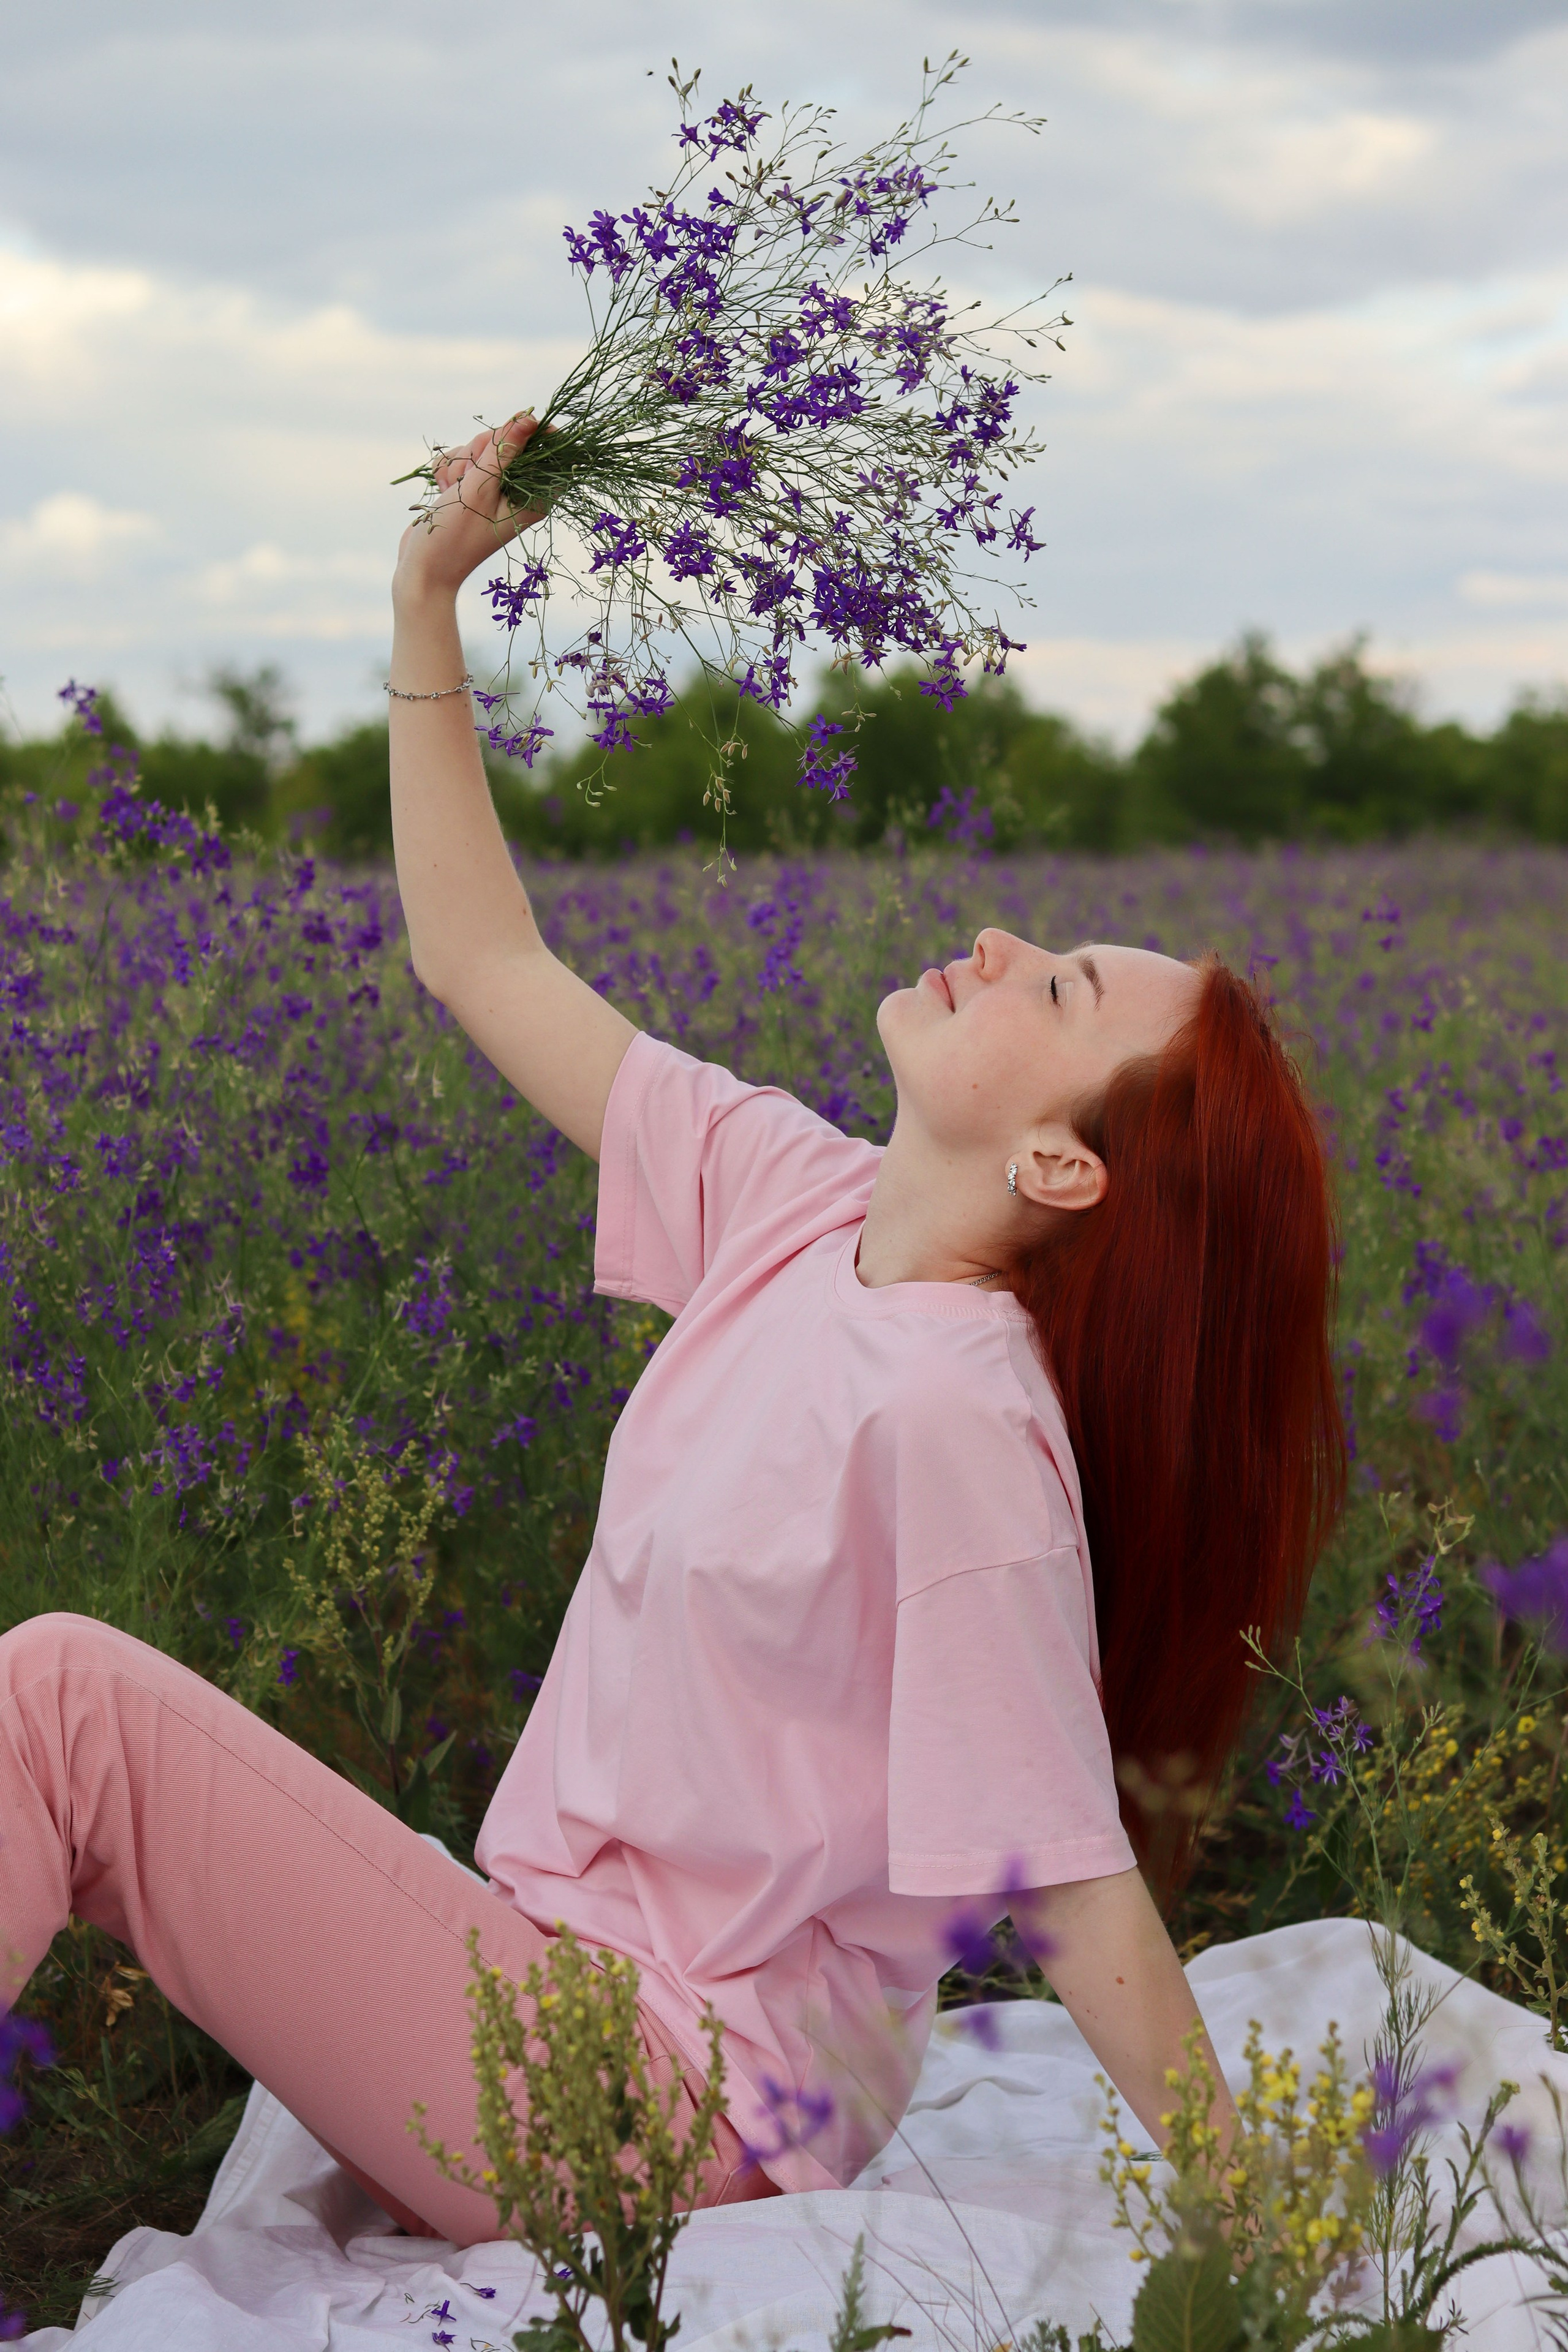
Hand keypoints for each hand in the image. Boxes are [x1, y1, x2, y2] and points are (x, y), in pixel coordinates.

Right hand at [393, 411, 545, 608]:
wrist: (424, 569)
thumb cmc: (455, 535)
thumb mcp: (481, 487)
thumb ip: (505, 451)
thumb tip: (529, 418)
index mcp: (535, 497)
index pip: (548, 450)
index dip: (528, 434)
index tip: (505, 438)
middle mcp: (518, 492)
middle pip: (508, 441)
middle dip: (481, 449)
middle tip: (469, 474)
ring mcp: (493, 490)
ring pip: (480, 448)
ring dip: (460, 461)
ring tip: (453, 490)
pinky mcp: (471, 489)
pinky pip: (462, 459)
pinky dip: (449, 470)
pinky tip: (443, 491)